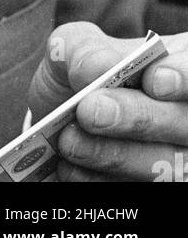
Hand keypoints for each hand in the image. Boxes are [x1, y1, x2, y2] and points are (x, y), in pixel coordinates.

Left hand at [27, 22, 187, 180]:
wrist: (61, 113)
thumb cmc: (80, 72)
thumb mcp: (75, 47)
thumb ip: (84, 48)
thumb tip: (98, 67)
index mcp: (178, 66)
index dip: (182, 78)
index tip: (154, 81)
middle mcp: (185, 114)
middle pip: (183, 123)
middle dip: (137, 117)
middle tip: (91, 110)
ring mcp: (176, 157)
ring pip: (165, 166)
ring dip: (114, 154)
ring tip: (70, 141)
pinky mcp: (151, 186)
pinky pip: (136, 191)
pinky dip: (100, 181)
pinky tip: (70, 167)